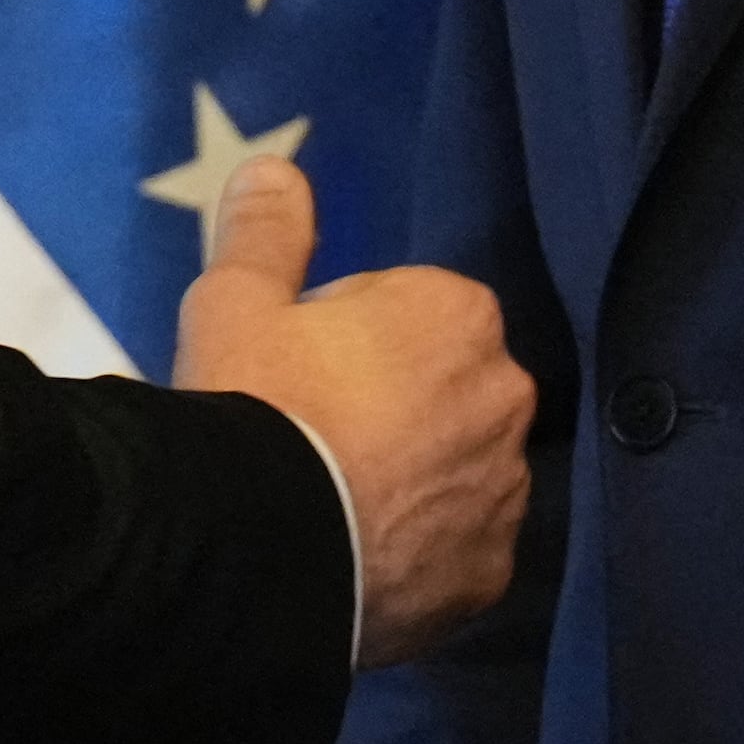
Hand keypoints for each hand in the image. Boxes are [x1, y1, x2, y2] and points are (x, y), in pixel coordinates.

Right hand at [174, 155, 534, 668]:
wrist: (259, 548)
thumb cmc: (257, 402)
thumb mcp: (237, 300)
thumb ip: (266, 231)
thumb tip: (274, 169)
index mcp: (459, 315)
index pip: (410, 307)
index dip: (347, 333)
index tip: (298, 367)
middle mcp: (506, 399)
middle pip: (444, 388)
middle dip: (396, 403)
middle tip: (312, 434)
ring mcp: (504, 494)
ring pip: (456, 471)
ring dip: (414, 478)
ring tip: (331, 502)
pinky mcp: (488, 575)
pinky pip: (455, 549)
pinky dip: (419, 551)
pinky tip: (357, 556)